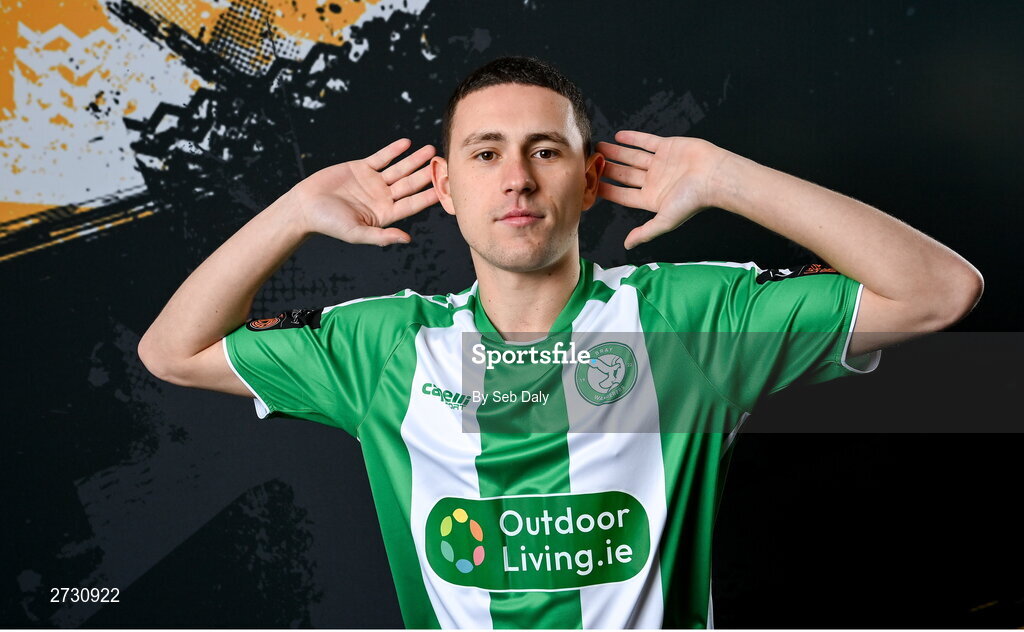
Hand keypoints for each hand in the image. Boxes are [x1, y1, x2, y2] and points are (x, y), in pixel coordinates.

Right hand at [292, 138, 438, 245]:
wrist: (305, 206)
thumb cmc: (329, 224)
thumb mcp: (357, 233)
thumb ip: (382, 237)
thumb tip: (407, 240)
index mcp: (385, 215)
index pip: (412, 204)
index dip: (428, 196)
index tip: (444, 189)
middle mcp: (383, 198)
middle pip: (410, 184)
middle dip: (426, 174)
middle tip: (442, 164)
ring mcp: (373, 182)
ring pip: (399, 169)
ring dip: (414, 159)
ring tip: (430, 150)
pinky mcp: (361, 168)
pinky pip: (381, 157)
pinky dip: (393, 150)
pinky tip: (407, 143)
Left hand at [597, 131, 726, 249]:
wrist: (714, 176)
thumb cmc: (693, 200)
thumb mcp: (665, 220)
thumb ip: (645, 232)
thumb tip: (627, 245)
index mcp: (651, 198)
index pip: (622, 195)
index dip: (606, 190)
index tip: (590, 185)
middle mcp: (654, 181)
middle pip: (624, 175)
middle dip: (608, 169)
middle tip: (591, 162)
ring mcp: (660, 163)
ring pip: (632, 157)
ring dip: (616, 152)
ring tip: (599, 147)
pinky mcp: (668, 147)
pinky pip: (647, 141)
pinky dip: (633, 138)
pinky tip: (618, 136)